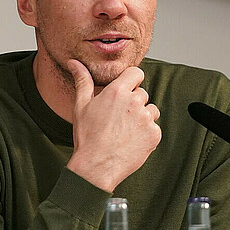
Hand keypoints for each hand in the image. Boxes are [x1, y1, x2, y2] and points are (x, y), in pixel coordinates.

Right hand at [65, 60, 160, 191]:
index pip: (136, 73)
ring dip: (142, 117)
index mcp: (117, 91)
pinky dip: (146, 134)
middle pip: (142, 93)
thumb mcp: (81, 106)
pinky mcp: (154, 134)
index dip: (131, 81)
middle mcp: (134, 102)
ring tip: (125, 131)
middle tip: (118, 119)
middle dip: (133, 103)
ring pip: (151, 110)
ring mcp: (146, 119)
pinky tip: (131, 141)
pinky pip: (154, 128)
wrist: (96, 167)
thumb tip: (75, 63)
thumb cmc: (87, 137)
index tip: (125, 91)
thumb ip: (82, 81)